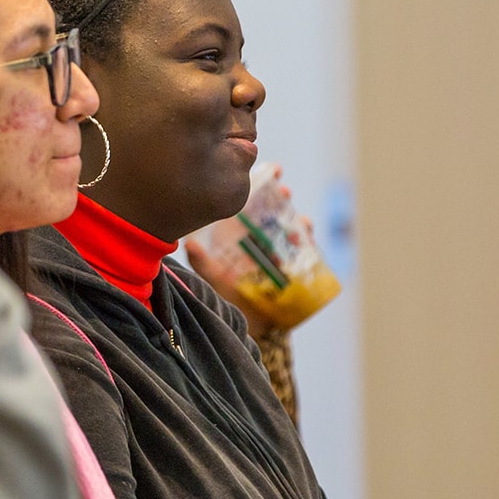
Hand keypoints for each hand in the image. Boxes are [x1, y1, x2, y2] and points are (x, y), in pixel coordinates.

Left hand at [186, 167, 315, 337]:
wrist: (255, 326)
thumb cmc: (234, 301)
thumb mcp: (217, 281)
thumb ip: (204, 265)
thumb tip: (189, 244)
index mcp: (244, 237)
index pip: (251, 205)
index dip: (259, 186)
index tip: (264, 171)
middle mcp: (265, 240)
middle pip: (274, 211)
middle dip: (280, 197)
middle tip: (281, 189)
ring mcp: (283, 253)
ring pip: (293, 227)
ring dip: (297, 215)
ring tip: (294, 209)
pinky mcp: (298, 268)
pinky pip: (308, 250)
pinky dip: (309, 238)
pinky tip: (307, 231)